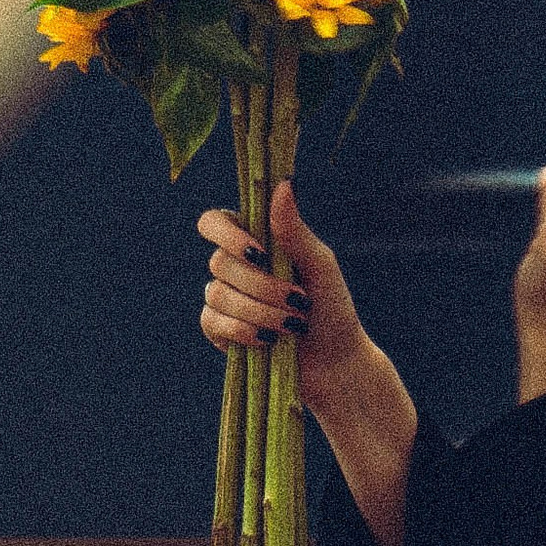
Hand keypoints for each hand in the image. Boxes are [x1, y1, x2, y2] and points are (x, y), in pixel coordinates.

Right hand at [197, 177, 367, 414]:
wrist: (333, 361)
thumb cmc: (331, 306)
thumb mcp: (319, 264)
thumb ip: (295, 229)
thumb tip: (283, 183)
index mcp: (254, 240)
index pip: (214, 222)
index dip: (227, 234)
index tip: (260, 251)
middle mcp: (234, 265)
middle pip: (220, 262)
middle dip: (262, 286)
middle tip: (299, 301)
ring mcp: (222, 297)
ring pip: (217, 294)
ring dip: (260, 311)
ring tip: (293, 324)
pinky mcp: (218, 329)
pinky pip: (212, 321)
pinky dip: (244, 330)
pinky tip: (269, 339)